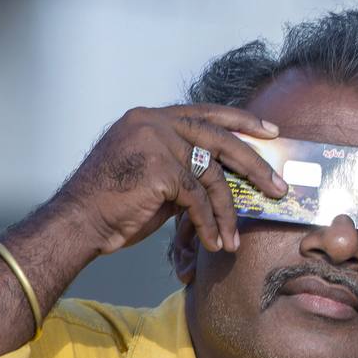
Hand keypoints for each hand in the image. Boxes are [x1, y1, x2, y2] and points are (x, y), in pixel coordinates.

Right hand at [57, 104, 286, 254]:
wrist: (78, 223)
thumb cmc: (115, 204)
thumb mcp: (155, 175)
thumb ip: (185, 166)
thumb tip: (228, 177)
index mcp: (150, 118)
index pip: (206, 114)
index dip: (241, 121)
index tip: (271, 131)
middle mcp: (153, 123)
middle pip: (219, 140)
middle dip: (255, 165)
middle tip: (279, 186)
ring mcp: (156, 144)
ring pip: (212, 177)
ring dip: (228, 212)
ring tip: (235, 237)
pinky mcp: (161, 171)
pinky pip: (198, 200)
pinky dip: (210, 224)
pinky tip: (214, 243)